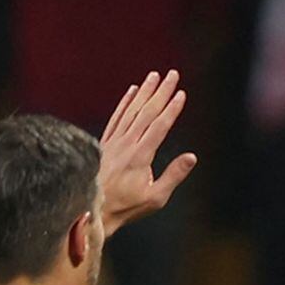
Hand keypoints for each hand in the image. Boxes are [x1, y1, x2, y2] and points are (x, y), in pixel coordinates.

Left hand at [94, 69, 197, 231]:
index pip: (159, 126)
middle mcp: (126, 144)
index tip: (181, 94)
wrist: (92, 209)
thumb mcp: (156, 198)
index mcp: (140, 155)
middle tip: (172, 75)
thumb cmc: (126, 206)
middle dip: (161, 92)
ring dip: (144, 92)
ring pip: (131, 110)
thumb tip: (191, 157)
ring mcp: (114, 141)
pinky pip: (117, 117)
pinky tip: (131, 91)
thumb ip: (173, 175)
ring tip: (154, 76)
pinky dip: (125, 103)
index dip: (172, 108)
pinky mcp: (105, 143)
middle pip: (146, 112)